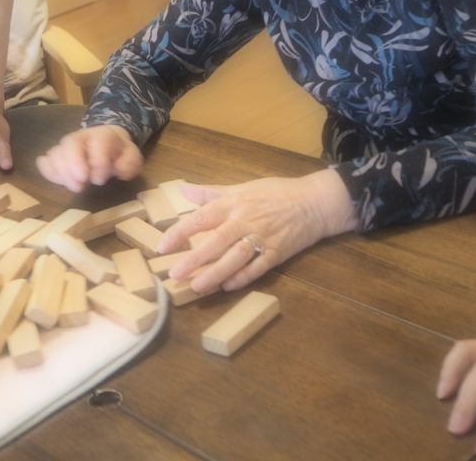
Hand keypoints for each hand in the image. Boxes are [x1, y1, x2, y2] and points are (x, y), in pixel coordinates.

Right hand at [35, 125, 142, 192]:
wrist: (107, 143)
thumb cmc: (118, 153)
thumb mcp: (131, 156)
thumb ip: (129, 163)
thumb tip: (119, 172)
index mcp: (102, 135)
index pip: (98, 141)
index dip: (98, 161)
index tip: (101, 179)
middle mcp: (81, 137)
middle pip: (70, 143)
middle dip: (74, 164)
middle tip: (81, 183)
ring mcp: (66, 146)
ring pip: (55, 152)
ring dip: (62, 171)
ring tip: (74, 187)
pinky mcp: (56, 156)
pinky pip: (44, 160)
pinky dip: (48, 171)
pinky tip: (59, 181)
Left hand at [155, 169, 355, 293]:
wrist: (314, 202)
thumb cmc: (275, 193)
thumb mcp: (241, 187)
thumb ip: (210, 192)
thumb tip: (182, 189)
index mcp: (233, 204)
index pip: (201, 218)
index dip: (180, 232)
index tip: (161, 246)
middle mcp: (245, 221)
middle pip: (216, 242)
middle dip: (194, 259)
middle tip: (174, 274)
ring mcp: (262, 238)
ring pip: (235, 258)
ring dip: (215, 273)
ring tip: (196, 287)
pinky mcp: (277, 253)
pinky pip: (258, 268)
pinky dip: (243, 278)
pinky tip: (227, 287)